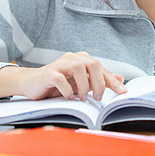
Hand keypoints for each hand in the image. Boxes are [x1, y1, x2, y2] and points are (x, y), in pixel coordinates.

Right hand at [0, 52, 126, 101]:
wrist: (32, 84)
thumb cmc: (58, 84)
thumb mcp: (81, 83)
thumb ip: (99, 80)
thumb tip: (120, 78)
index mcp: (82, 59)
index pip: (101, 68)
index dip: (112, 80)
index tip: (123, 92)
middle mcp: (72, 58)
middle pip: (93, 64)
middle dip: (99, 83)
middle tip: (98, 97)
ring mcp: (60, 64)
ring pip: (78, 68)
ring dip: (83, 86)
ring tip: (81, 98)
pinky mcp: (49, 73)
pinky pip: (61, 79)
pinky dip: (67, 90)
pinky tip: (68, 97)